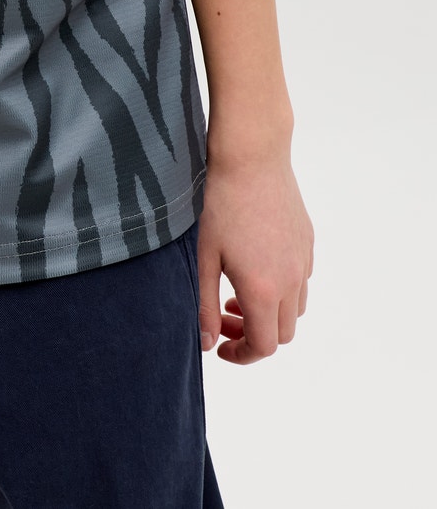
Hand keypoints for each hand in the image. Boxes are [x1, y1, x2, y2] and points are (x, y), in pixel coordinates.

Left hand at [197, 149, 313, 364]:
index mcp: (264, 290)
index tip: (221, 346)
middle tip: (223, 314)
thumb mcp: (205, 256)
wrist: (253, 158)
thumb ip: (205, 305)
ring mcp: (304, 261)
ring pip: (295, 309)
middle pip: (282, 334)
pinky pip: (302, 281)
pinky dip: (282, 289)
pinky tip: (256, 265)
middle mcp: (292, 281)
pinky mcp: (308, 242)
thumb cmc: (221, 203)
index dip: (242, 355)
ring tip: (237, 291)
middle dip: (253, 335)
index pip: (263, 346)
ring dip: (270, 313)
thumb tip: (208, 343)